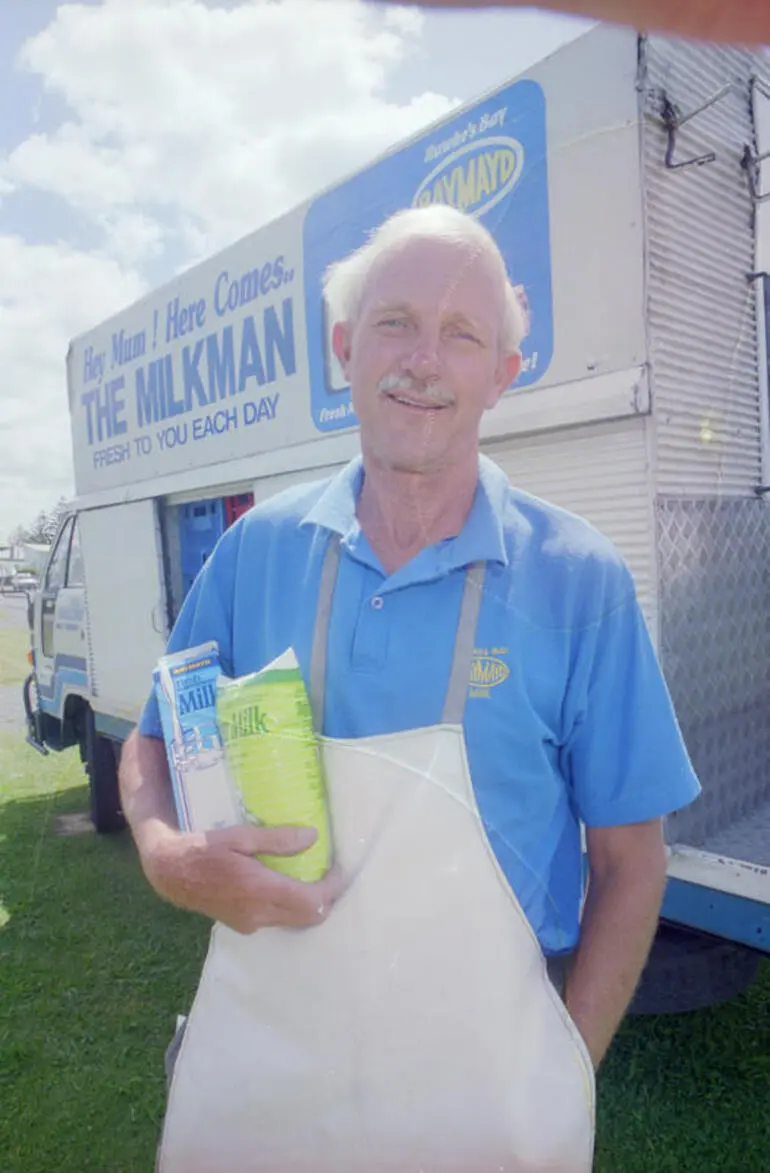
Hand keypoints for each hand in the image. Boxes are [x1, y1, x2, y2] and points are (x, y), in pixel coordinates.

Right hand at [138, 822, 345, 933]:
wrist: (170, 873)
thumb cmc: (203, 848)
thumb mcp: (240, 836)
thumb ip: (277, 839)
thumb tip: (313, 837)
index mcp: (260, 890)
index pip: (311, 901)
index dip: (331, 888)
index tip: (339, 870)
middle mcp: (258, 914)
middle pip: (308, 916)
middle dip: (325, 897)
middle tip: (330, 873)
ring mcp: (250, 924)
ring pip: (293, 921)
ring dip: (308, 904)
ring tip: (313, 877)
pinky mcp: (243, 925)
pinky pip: (277, 920)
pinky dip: (290, 907)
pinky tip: (287, 886)